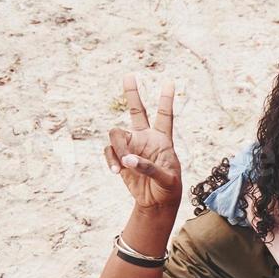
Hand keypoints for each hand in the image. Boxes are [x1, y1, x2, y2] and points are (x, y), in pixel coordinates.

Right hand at [104, 75, 181, 215]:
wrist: (156, 203)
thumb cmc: (168, 189)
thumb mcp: (166, 179)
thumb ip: (149, 168)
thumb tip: (128, 160)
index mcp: (162, 140)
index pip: (165, 116)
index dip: (166, 99)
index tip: (170, 81)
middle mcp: (145, 138)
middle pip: (137, 111)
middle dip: (132, 93)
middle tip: (129, 75)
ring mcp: (131, 146)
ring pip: (116, 134)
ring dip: (118, 149)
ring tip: (125, 166)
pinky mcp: (119, 157)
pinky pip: (109, 151)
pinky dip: (110, 160)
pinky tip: (117, 171)